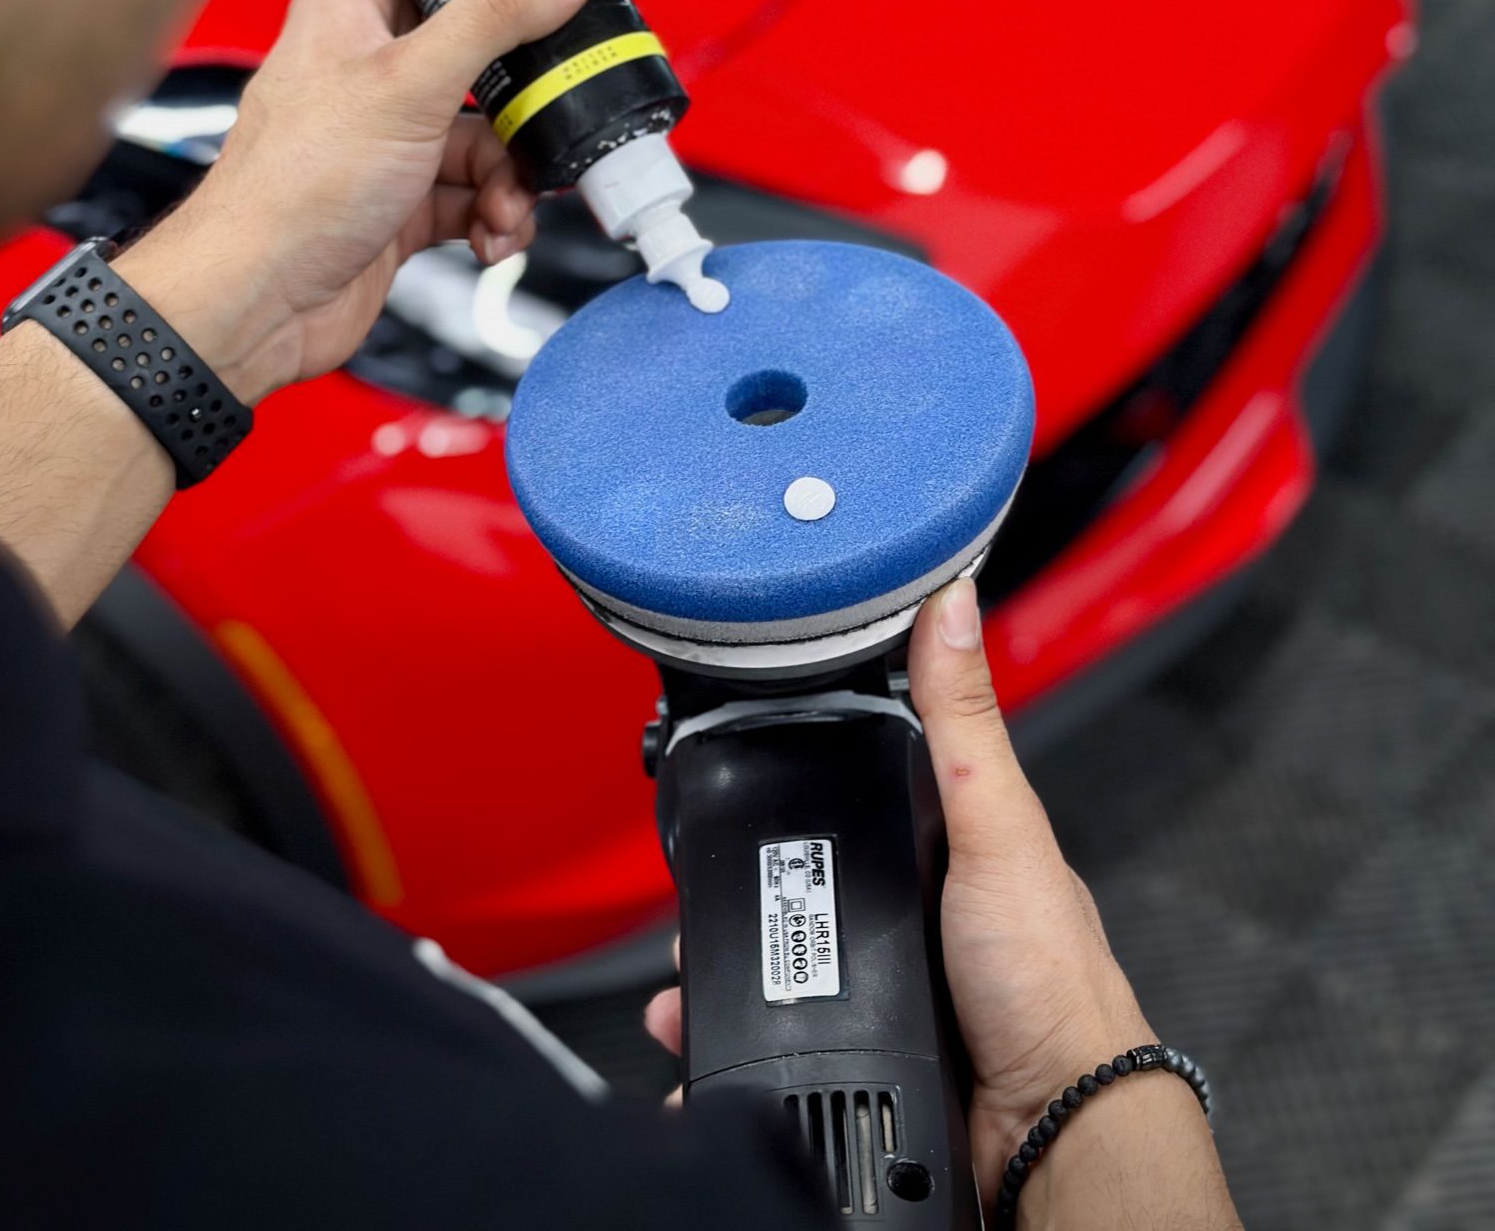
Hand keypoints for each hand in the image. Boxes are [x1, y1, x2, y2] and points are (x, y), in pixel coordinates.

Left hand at [118, 0, 606, 403]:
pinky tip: (490, 236)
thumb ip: (497, 16)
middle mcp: (371, 68)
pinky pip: (474, 193)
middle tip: (551, 123)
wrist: (258, 304)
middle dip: (525, 109)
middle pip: (485, 60)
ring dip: (511, 179)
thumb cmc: (295, 187)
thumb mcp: (413, 83)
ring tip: (505, 207)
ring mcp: (389, 137)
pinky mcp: (402, 198)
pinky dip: (492, 216)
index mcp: (355, 10)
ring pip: (489, 138)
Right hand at [642, 580, 1159, 1191]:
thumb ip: (966, 721)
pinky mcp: (866, 1052)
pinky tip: (704, 1039)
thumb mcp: (998, 827)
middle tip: (691, 908)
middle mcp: (917, 913)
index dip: (794, 783)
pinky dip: (734, 1041)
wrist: (1050, 1133)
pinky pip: (781, 1039)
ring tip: (682, 982)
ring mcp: (888, 987)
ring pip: (780, 967)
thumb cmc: (1051, 982)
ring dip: (722, 977)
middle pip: (802, 886)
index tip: (732, 773)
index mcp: (952, 844)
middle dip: (735, 901)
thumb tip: (951, 601)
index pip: (858, 791)